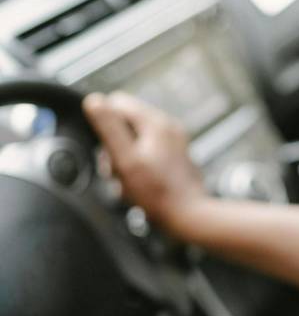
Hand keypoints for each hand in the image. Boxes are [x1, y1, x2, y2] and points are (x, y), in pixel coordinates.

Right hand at [82, 91, 206, 236]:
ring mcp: (173, 140)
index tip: (104, 149)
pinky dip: (135, 165)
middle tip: (115, 170)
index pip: (117, 103)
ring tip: (126, 180)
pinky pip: (144, 152)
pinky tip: (136, 184)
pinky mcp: (174, 155)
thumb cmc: (156, 192)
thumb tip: (93, 100)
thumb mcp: (125, 159)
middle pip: (125, 122)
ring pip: (133, 139)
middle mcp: (168, 126)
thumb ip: (109, 128)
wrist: (188, 215)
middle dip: (113, 145)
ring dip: (122, 158)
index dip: (103, 124)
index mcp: (156, 122)